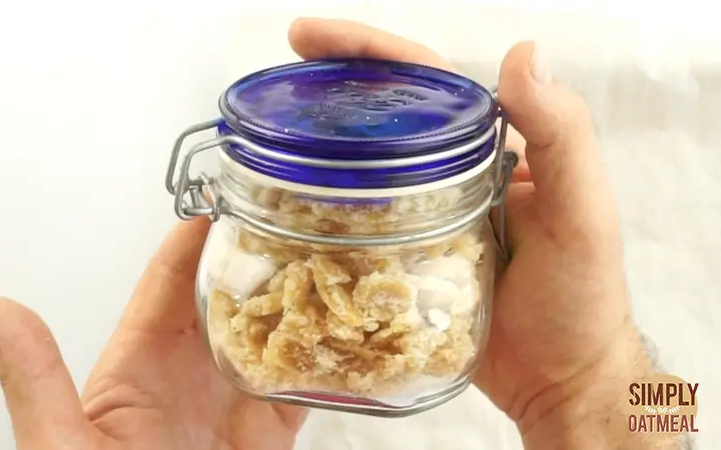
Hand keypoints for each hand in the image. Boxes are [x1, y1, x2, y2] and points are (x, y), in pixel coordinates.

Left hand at [0, 219, 305, 449]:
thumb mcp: (61, 443)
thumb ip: (35, 377)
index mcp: (141, 358)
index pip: (169, 280)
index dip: (195, 236)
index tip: (223, 197)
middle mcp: (192, 367)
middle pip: (230, 293)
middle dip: (260, 253)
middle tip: (296, 217)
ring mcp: (234, 394)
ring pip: (274, 328)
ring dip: (303, 297)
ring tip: (335, 259)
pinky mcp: (272, 426)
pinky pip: (305, 380)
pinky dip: (329, 355)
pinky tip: (350, 330)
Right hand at [288, 19, 668, 449]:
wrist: (558, 381)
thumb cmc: (578, 301)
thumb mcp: (582, 213)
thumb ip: (560, 136)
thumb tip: (522, 56)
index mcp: (492, 148)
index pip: (426, 81)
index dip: (370, 53)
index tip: (312, 39)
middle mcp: (456, 173)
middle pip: (387, 114)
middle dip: (334, 85)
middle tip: (280, 74)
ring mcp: (429, 215)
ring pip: (368, 165)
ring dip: (324, 143)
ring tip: (275, 131)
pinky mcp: (408, 258)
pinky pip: (362, 220)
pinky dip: (329, 206)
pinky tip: (295, 205)